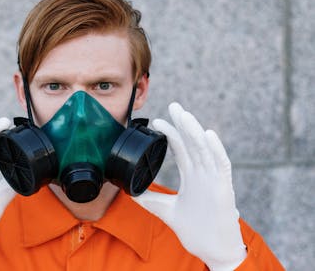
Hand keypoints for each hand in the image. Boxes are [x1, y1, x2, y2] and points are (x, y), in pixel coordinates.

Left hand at [134, 102, 246, 270]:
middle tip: (173, 105)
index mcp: (193, 176)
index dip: (171, 134)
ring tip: (184, 114)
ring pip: (205, 149)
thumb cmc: (195, 229)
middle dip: (183, 123)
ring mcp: (214, 179)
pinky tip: (208, 134)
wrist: (211, 249)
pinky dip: (216, 149)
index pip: (181, 148)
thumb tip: (131, 193)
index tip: (157, 121)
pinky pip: (221, 165)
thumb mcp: (165, 211)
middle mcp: (204, 173)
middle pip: (193, 143)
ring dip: (195, 131)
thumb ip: (150, 200)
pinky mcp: (223, 188)